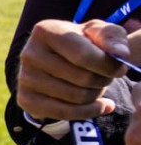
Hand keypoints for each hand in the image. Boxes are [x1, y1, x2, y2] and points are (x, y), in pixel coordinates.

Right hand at [16, 18, 134, 120]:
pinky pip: (64, 113)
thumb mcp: (99, 32)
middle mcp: (29, 53)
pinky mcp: (25, 99)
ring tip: (98, 86)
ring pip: (75, 97)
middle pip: (82, 79)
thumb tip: (120, 54)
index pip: (84, 56)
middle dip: (103, 81)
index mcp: (46, 31)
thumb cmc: (83, 43)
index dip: (109, 67)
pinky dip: (88, 112)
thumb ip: (112, 37)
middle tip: (107, 77)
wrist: (57, 58)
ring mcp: (24, 78)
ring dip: (96, 95)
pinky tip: (101, 106)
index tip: (120, 68)